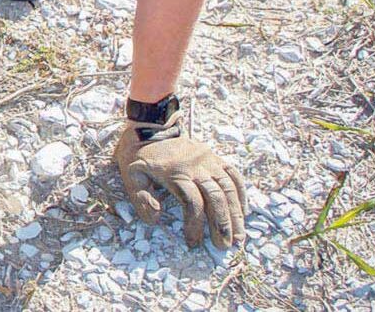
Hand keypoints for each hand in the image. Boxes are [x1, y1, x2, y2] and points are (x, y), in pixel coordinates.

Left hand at [114, 112, 246, 247]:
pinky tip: (243, 211)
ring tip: (238, 236)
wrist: (151, 126)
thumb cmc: (139, 155)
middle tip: (223, 246)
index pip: (192, 203)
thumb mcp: (131, 174)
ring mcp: (209, 161)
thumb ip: (140, 198)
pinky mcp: (215, 157)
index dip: (195, 225)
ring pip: (228, 188)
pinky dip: (241, 193)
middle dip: (222, 224)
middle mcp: (196, 167)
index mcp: (175, 174)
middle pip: (215, 197)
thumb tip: (155, 218)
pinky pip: (234, 175)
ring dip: (235, 213)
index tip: (194, 244)